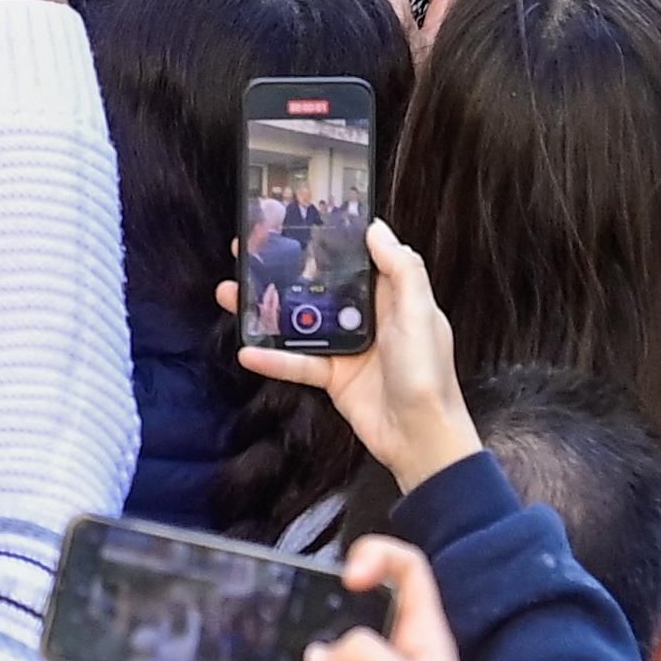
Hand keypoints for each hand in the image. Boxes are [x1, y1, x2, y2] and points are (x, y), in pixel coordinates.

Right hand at [217, 219, 480, 493]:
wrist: (422, 439)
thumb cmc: (428, 374)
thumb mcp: (420, 314)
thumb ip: (402, 270)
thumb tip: (377, 229)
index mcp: (391, 296)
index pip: (356, 257)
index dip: (328, 239)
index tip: (296, 221)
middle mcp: (367, 317)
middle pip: (318, 285)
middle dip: (284, 270)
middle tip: (250, 253)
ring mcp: (346, 347)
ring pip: (299, 321)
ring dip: (266, 311)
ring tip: (231, 293)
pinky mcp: (333, 377)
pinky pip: (297, 363)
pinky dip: (273, 359)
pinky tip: (247, 351)